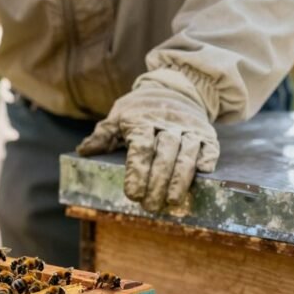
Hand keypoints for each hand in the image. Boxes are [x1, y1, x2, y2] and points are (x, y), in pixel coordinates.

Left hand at [76, 72, 219, 211]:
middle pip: (164, 154)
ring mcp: (189, 128)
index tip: (133, 194)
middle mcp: (167, 123)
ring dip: (180, 179)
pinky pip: (210, 147)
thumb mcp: (117, 117)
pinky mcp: (206, 133)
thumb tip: (83, 151)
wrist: (174, 88)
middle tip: (150, 206)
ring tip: (172, 201)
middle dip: (157, 182)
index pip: (140, 148)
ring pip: (186, 154)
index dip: (137, 172)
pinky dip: (206, 160)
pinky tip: (201, 175)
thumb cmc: (139, 109)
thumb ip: (102, 135)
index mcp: (141, 119)